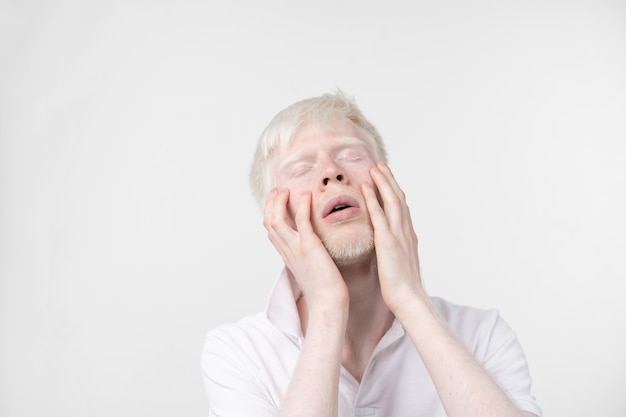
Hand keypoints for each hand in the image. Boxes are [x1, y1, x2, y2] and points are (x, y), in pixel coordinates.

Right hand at [263, 188, 348, 311]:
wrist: (328, 304)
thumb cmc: (325, 292)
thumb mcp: (312, 272)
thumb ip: (309, 259)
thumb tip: (315, 254)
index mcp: (288, 257)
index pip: (272, 232)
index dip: (271, 214)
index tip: (276, 202)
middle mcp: (288, 252)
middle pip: (269, 223)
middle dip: (271, 204)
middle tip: (277, 190)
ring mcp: (296, 249)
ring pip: (277, 220)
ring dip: (279, 202)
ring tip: (285, 190)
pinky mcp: (309, 247)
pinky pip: (301, 221)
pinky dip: (302, 206)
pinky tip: (306, 195)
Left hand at [361, 162, 425, 315]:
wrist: (410, 300)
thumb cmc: (403, 289)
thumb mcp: (399, 266)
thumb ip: (395, 253)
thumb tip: (390, 251)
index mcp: (408, 238)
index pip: (402, 208)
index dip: (394, 192)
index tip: (387, 179)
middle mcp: (406, 232)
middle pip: (399, 198)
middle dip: (390, 180)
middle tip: (381, 165)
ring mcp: (398, 235)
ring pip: (392, 200)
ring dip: (383, 182)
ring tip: (374, 168)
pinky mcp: (388, 241)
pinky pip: (379, 214)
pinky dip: (374, 198)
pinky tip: (367, 186)